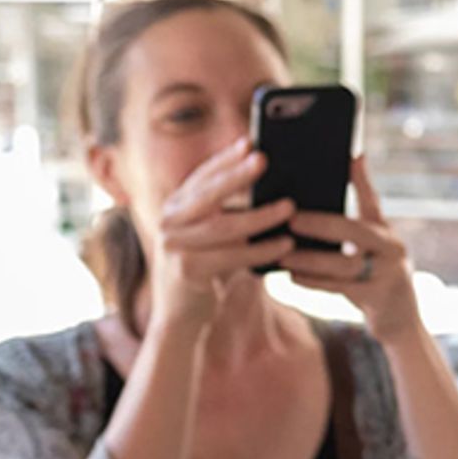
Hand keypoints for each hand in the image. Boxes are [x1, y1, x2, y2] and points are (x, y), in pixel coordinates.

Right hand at [148, 137, 296, 333]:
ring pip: (224, 226)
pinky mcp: (187, 271)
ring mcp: (174, 247)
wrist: (181, 316)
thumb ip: (225, 213)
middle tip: (264, 159)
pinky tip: (285, 245)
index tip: (249, 142)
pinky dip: (262, 250)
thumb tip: (267, 188)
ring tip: (289, 207)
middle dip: (237, 174)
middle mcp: (168, 223)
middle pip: (208, 194)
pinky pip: (232, 256)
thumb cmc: (207, 272)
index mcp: (174, 208)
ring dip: (260, 216)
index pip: (200, 177)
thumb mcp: (211, 238)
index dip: (224, 159)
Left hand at [279, 157, 424, 344]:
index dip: (360, 178)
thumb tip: (306, 213)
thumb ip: (350, 232)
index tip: (349, 155)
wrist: (401, 323)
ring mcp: (389, 274)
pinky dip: (314, 282)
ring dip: (310, 258)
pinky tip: (292, 277)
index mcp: (386, 233)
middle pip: (354, 230)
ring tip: (282, 254)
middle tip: (290, 218)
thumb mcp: (370, 254)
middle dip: (320, 223)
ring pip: (344, 263)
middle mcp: (392, 248)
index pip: (371, 200)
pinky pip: (340, 288)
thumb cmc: (374, 282)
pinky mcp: (379, 298)